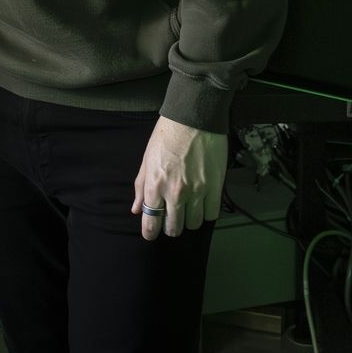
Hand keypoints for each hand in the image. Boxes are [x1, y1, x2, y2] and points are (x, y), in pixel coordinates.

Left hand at [130, 117, 226, 240]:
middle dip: (171, 227)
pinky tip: (204, 204)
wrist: (194, 118)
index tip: (151, 234)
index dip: (150, 233)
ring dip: (190, 220)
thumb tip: (136, 209)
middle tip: (173, 218)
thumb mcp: (147, 159)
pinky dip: (207, 213)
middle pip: (174, 228)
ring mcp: (197, 191)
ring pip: (194, 224)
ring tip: (190, 209)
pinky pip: (212, 214)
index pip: (150, 223)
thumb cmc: (166, 136)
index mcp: (155, 186)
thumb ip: (141, 186)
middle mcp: (175, 193)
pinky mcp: (215, 187)